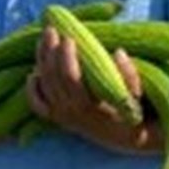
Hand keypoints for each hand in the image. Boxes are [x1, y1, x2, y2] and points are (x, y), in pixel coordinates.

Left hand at [26, 27, 143, 151]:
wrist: (125, 137)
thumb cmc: (131, 111)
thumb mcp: (136, 96)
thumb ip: (129, 75)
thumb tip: (119, 52)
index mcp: (90, 106)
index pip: (70, 77)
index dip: (66, 56)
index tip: (69, 37)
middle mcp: (71, 111)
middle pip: (52, 77)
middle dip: (50, 51)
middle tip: (51, 30)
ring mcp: (61, 115)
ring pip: (43, 85)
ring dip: (41, 60)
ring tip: (44, 39)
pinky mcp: (56, 118)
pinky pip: (36, 103)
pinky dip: (32, 88)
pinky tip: (34, 72)